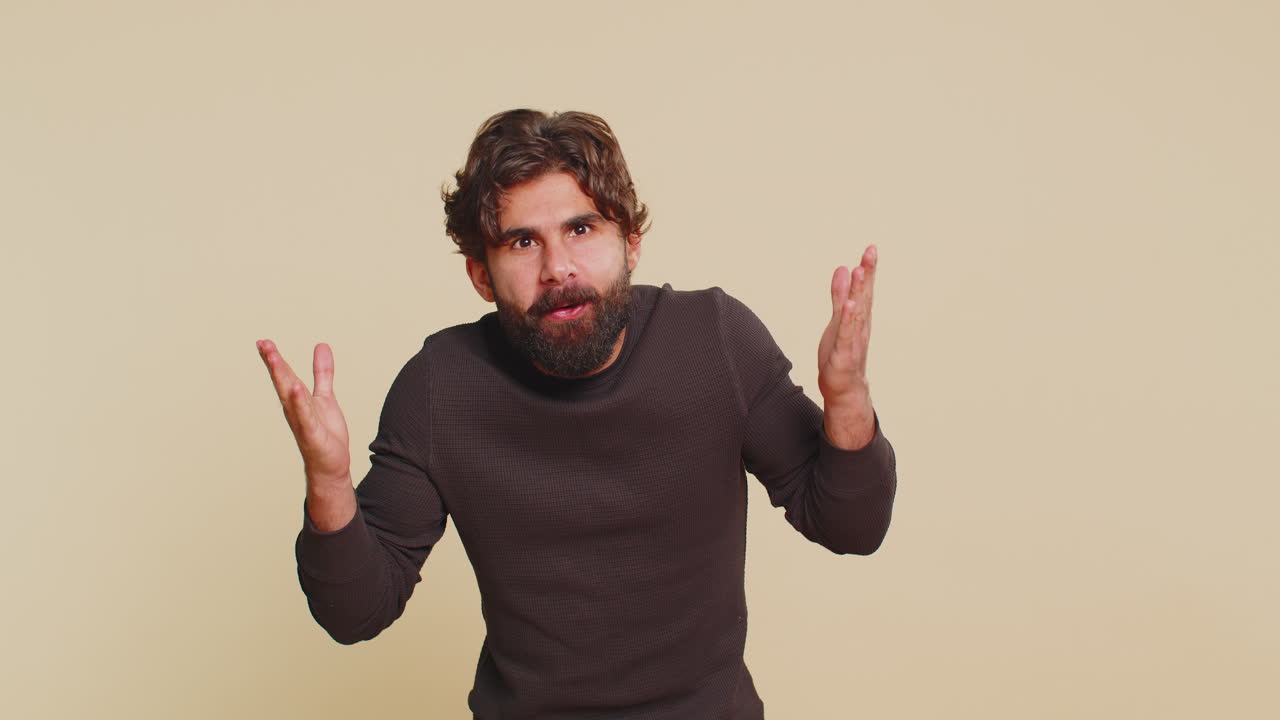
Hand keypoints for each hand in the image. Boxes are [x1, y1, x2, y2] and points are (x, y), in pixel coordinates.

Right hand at [256, 339, 351, 488]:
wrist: (331, 465)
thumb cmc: (325, 433)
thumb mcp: (326, 397)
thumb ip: (322, 373)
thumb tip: (321, 346)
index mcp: (297, 399)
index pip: (285, 375)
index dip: (275, 358)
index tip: (263, 341)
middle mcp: (294, 409)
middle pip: (283, 382)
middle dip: (274, 363)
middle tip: (263, 344)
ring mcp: (301, 421)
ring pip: (290, 396)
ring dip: (282, 378)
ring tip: (275, 359)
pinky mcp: (311, 434)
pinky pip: (304, 416)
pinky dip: (299, 403)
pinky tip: (296, 388)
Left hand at [817, 245, 876, 448]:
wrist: (844, 390)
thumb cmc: (841, 354)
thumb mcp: (837, 319)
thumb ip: (839, 295)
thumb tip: (843, 268)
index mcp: (859, 317)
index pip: (865, 290)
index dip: (869, 269)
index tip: (871, 248)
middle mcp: (860, 326)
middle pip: (865, 296)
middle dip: (868, 273)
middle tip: (871, 251)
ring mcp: (853, 339)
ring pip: (856, 312)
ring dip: (859, 292)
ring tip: (860, 270)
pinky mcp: (844, 354)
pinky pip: (845, 334)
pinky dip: (847, 319)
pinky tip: (848, 305)